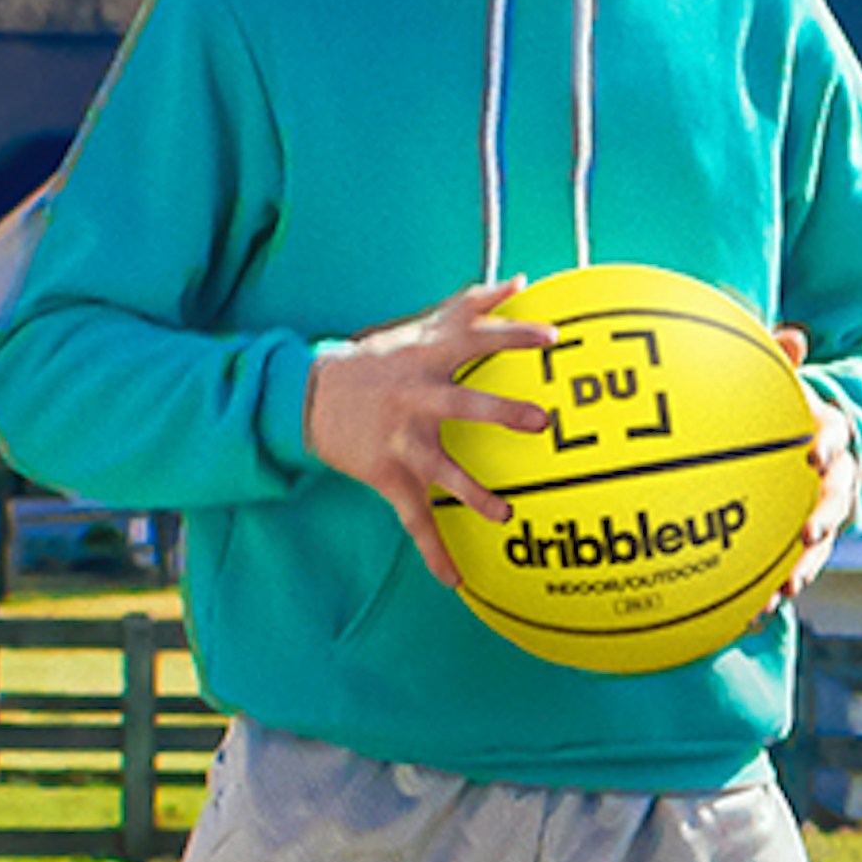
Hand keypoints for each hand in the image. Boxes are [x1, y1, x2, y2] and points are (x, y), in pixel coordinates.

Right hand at [303, 281, 552, 592]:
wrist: (309, 396)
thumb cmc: (381, 361)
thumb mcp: (419, 328)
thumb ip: (469, 305)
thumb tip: (519, 280)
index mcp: (427, 360)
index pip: (475, 341)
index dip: (512, 337)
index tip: (552, 338)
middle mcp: (416, 399)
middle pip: (463, 404)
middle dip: (500, 412)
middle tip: (542, 421)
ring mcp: (403, 440)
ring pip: (442, 471)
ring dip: (473, 493)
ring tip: (504, 515)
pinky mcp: (390, 475)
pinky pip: (415, 519)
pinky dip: (433, 551)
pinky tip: (456, 580)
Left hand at [774, 329, 856, 601]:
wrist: (816, 445)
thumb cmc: (791, 409)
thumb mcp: (791, 385)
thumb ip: (786, 362)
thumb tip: (794, 334)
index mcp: (830, 437)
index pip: (837, 438)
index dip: (829, 445)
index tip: (812, 453)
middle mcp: (835, 480)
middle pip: (836, 502)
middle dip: (824, 521)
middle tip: (807, 536)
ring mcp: (823, 515)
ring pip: (820, 547)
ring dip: (803, 569)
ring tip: (783, 592)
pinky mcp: (806, 543)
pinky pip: (790, 567)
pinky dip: (772, 589)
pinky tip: (747, 616)